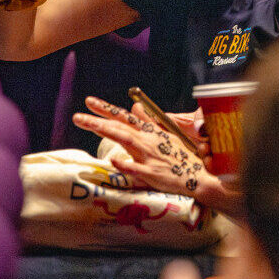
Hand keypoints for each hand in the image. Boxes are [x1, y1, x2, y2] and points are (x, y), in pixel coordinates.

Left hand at [73, 97, 242, 216]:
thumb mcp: (166, 135)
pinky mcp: (153, 174)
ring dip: (107, 131)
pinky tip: (113, 159)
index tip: (88, 101)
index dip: (106, 109)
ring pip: (125, 140)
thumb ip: (148, 121)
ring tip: (88, 124)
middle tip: (77, 116)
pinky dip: (126, 163)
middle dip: (97, 120)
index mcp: (150, 132)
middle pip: (119, 127)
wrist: (201, 176)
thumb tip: (134, 107)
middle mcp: (148, 141)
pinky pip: (137, 169)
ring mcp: (149, 157)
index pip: (124, 117)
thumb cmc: (182, 156)